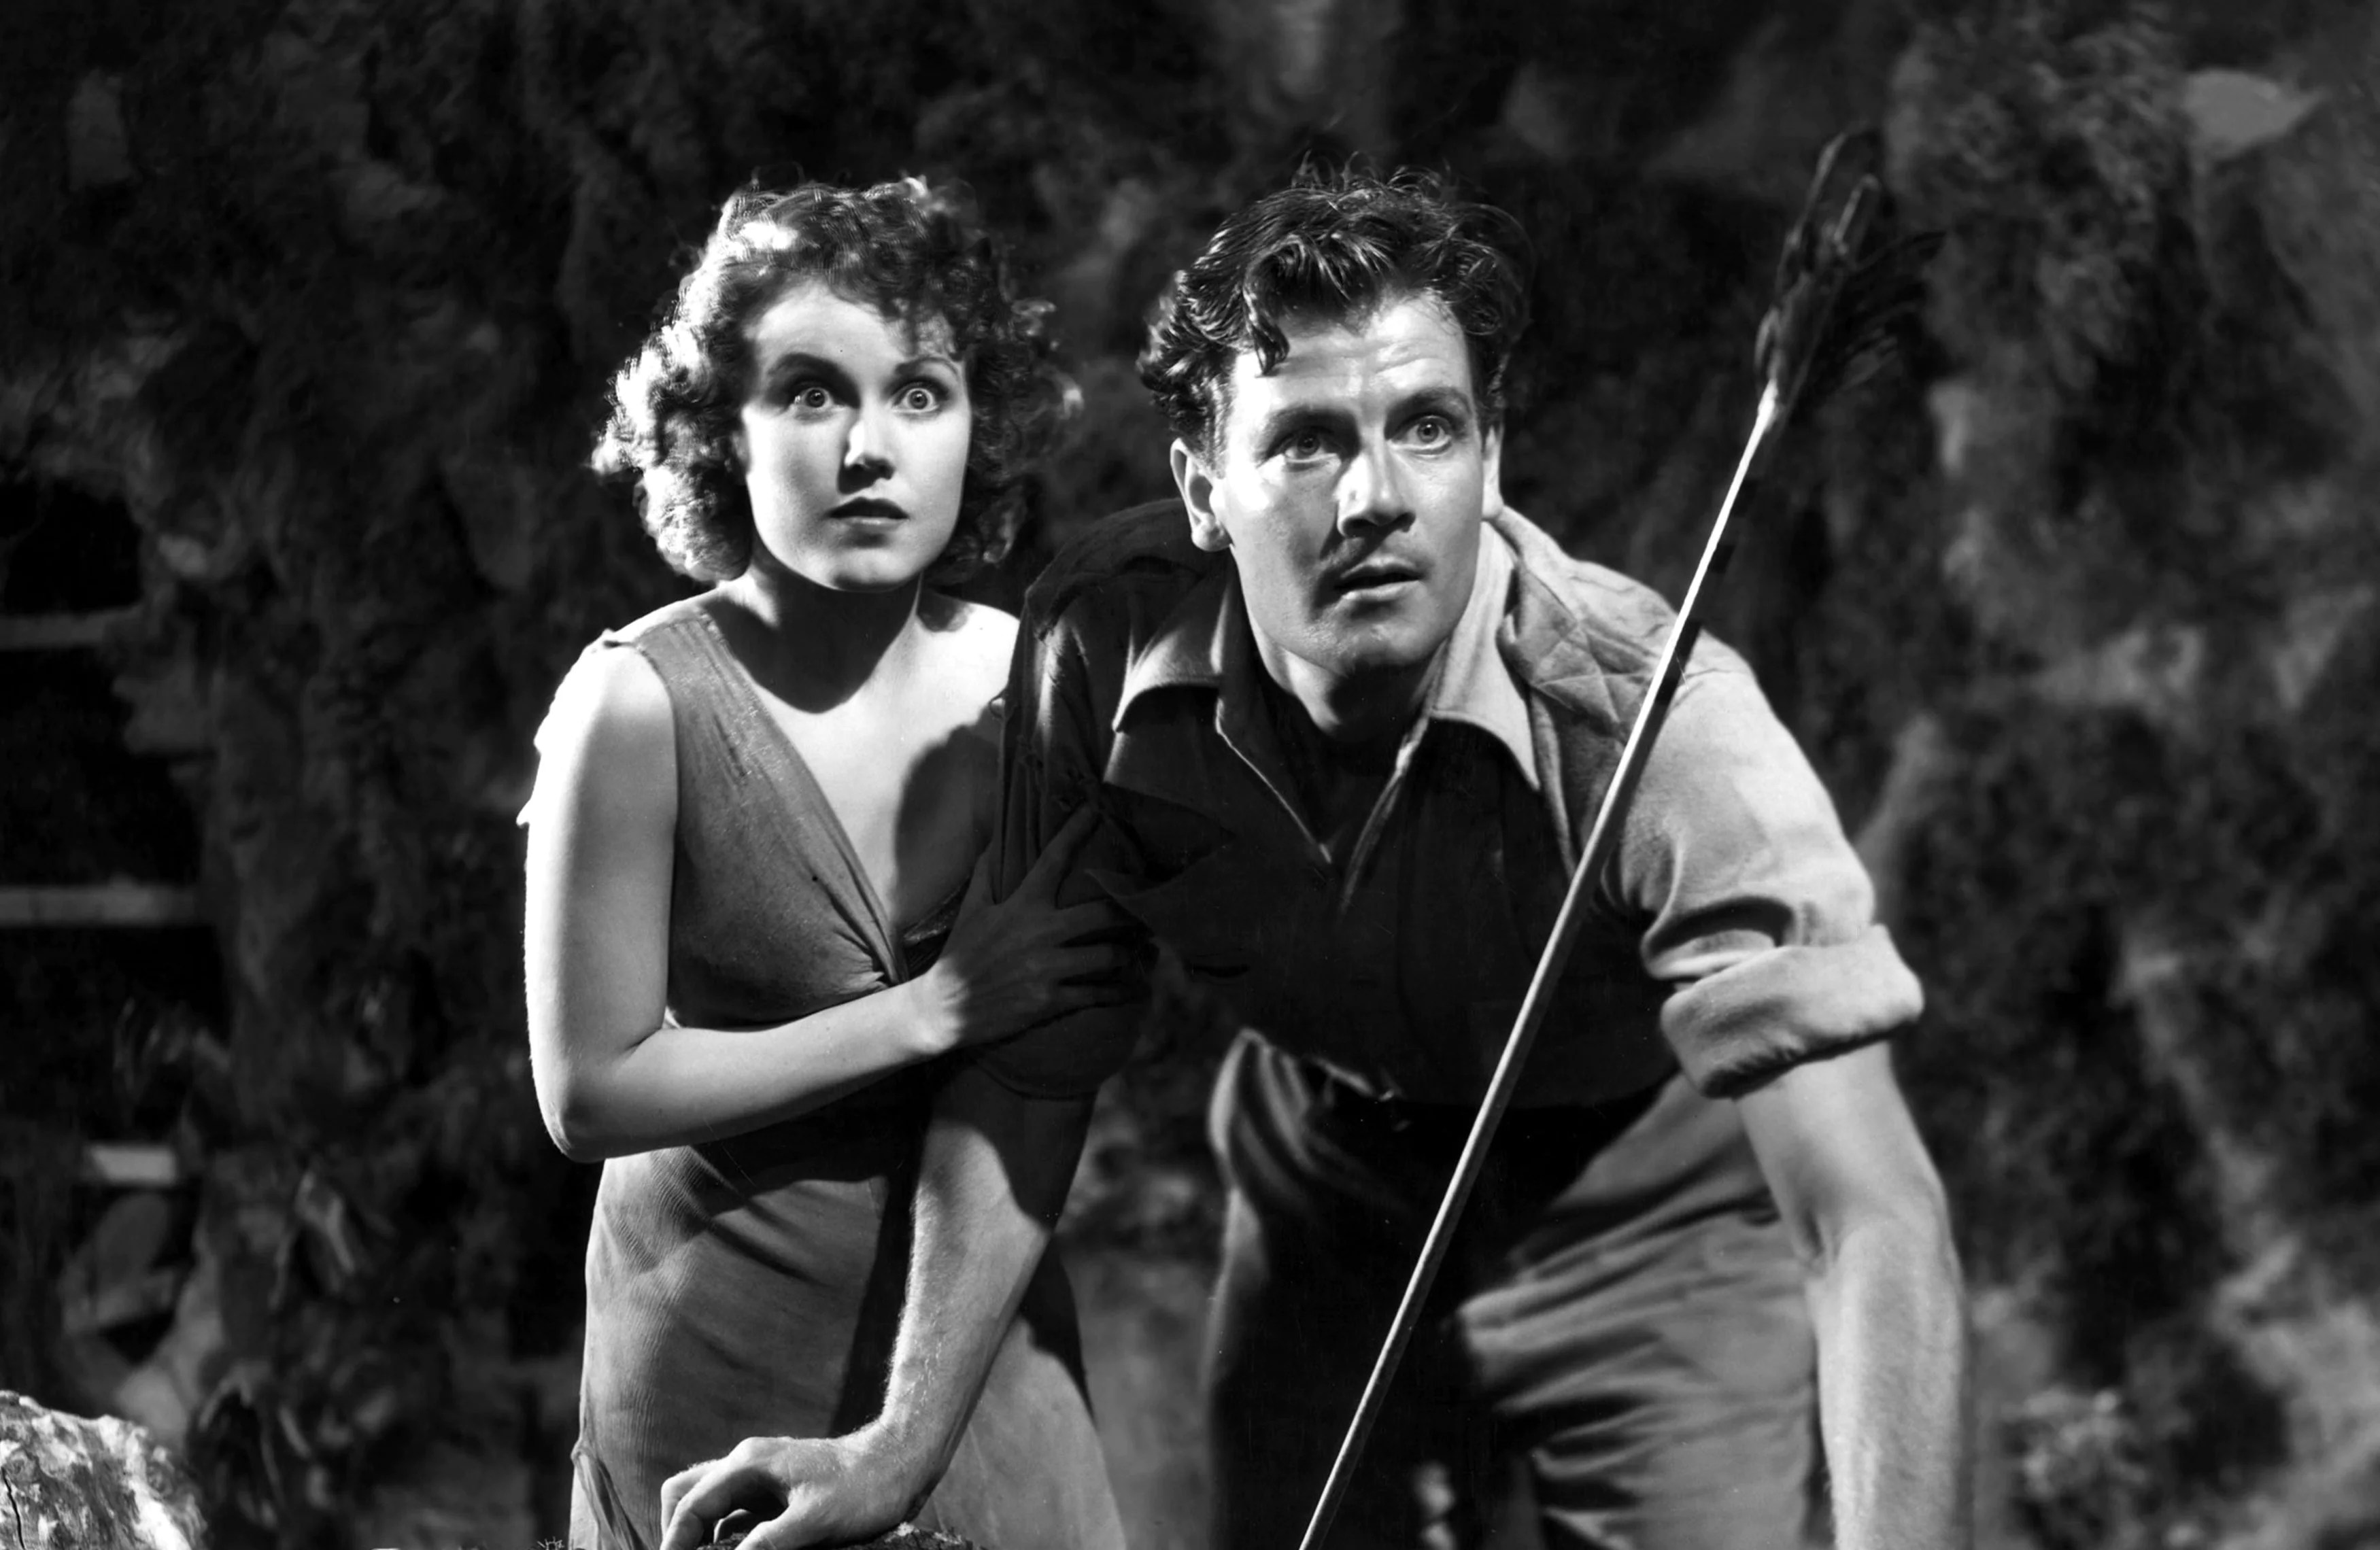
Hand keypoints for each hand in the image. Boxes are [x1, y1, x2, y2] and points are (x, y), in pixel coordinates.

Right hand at [657, 1431, 915, 1549]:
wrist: (899, 1464)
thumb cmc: (861, 1489)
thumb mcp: (814, 1523)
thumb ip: (766, 1545)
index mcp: (749, 1464)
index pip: (690, 1503)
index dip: (674, 1540)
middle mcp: (747, 1464)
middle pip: (687, 1492)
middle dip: (678, 1530)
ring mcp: (761, 1476)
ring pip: (710, 1502)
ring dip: (702, 1533)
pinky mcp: (776, 1491)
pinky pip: (736, 1513)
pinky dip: (727, 1536)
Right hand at [908, 805, 1138, 1051]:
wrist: (944, 1008)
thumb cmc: (960, 956)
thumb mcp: (971, 910)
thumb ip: (986, 873)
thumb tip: (996, 839)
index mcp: (1021, 906)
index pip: (1053, 860)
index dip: (1076, 832)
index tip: (1096, 810)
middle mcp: (1039, 933)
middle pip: (1101, 914)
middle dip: (1130, 910)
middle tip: (1149, 905)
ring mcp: (1047, 968)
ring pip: (1107, 956)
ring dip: (1131, 952)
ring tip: (1144, 947)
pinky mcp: (1050, 1000)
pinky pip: (1096, 993)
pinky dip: (1119, 991)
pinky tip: (1135, 988)